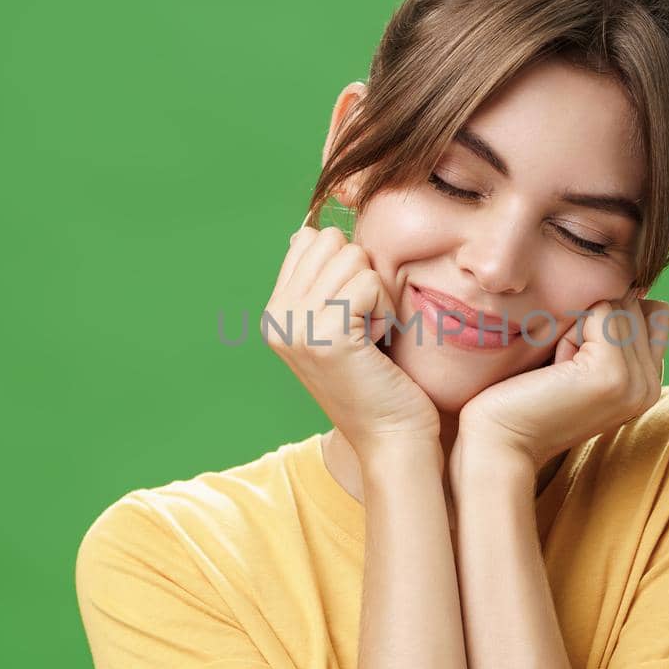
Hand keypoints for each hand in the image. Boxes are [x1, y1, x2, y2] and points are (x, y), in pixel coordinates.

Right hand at [263, 224, 439, 463]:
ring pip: (353, 258)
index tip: (353, 313)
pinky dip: (386, 311)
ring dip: (377, 294)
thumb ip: (321, 282)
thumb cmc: (380, 379)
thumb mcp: (339, 324)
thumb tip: (304, 231)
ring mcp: (295, 327)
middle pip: (332, 242)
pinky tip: (379, 345)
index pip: (309, 239)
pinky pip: (369, 284)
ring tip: (372, 335)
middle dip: (362, 275)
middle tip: (366, 325)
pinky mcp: (325, 335)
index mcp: (275, 313)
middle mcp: (276, 319)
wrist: (393, 437)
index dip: (346, 266)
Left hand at [455, 289, 668, 471]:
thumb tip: (633, 280)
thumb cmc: (526, 392)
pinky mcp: (613, 374)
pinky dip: (568, 330)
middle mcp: (651, 385)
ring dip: (577, 325)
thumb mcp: (577, 355)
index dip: (605, 318)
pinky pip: (600, 311)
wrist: (499, 440)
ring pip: (616, 304)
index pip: (651, 310)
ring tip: (558, 368)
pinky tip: (554, 368)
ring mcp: (637, 382)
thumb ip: (611, 326)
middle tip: (561, 367)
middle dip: (591, 319)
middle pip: (633, 302)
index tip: (572, 360)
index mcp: (649, 383)